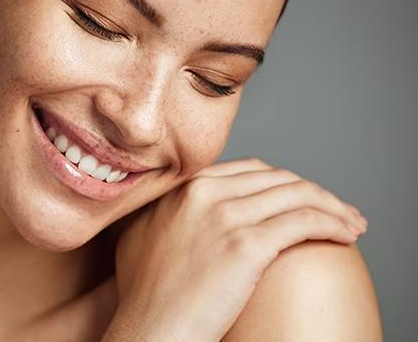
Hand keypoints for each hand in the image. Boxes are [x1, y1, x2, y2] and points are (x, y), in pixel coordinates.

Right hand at [101, 157, 366, 341]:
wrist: (148, 328)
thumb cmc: (145, 297)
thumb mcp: (142, 236)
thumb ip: (168, 213)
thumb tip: (186, 210)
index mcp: (182, 188)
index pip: (249, 169)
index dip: (283, 183)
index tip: (301, 199)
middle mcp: (202, 192)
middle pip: (277, 177)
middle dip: (313, 192)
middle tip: (337, 210)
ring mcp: (224, 215)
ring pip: (297, 193)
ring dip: (333, 206)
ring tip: (352, 223)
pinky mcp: (246, 244)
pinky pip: (305, 221)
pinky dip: (333, 223)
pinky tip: (345, 234)